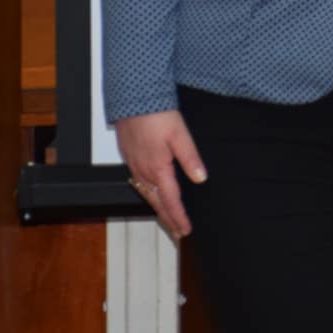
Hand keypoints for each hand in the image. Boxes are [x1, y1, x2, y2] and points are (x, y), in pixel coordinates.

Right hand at [114, 109, 206, 238]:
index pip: (171, 200)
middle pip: (157, 203)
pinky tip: (154, 196)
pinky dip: (149, 196)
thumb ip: (191, 159)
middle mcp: (143, 171)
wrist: (133, 100)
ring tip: (168, 220)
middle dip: (168, 219)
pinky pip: (140, 185)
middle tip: (177, 233)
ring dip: (158, 209)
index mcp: (158, 168)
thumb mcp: (181, 135)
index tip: (185, 230)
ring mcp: (135, 165)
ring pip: (147, 195)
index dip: (179, 217)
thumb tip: (201, 179)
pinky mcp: (131, 158)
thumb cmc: (157, 115)